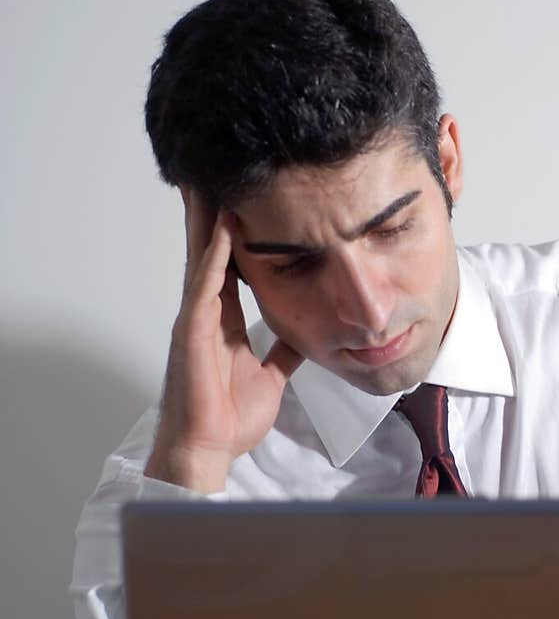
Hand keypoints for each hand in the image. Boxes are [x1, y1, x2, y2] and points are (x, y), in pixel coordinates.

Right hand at [144, 188, 301, 492]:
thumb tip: (305, 332)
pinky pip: (205, 288)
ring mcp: (196, 319)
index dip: (232, 229)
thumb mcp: (270, 374)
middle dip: (210, 210)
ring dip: (207, 220)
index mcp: (221, 319)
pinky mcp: (193, 333)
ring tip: (209, 180)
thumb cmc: (229, 416)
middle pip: (208, 249)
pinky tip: (224, 231)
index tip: (239, 195)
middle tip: (211, 169)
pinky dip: (215, 258)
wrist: (209, 448)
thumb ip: (283, 349)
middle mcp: (205, 312)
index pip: (227, 263)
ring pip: (202, 258)